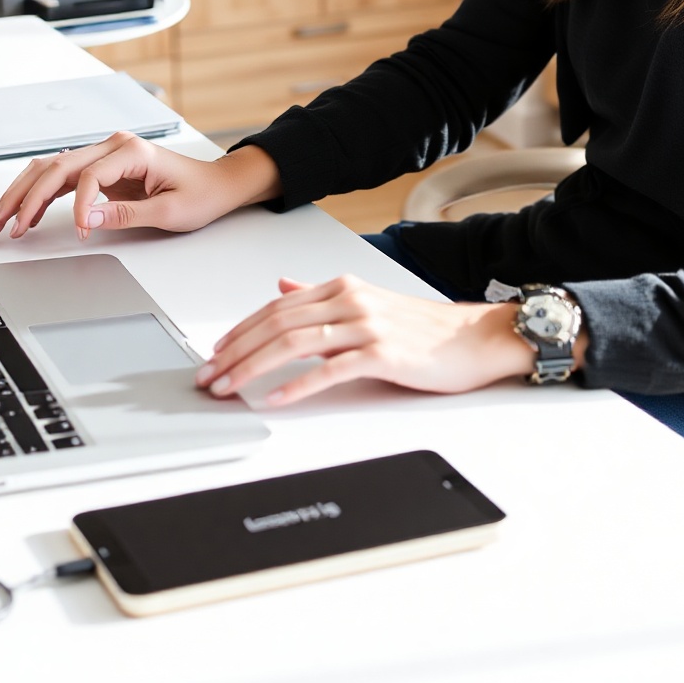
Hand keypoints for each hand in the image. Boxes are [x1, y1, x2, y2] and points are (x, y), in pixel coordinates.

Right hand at [0, 138, 279, 241]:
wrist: (216, 184)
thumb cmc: (199, 194)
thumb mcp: (169, 212)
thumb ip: (126, 214)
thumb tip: (86, 217)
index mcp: (132, 151)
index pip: (89, 177)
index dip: (79, 207)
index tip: (80, 232)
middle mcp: (113, 146)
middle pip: (56, 167)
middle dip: (25, 197)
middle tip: (0, 225)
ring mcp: (104, 156)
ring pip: (51, 170)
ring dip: (23, 194)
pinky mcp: (101, 169)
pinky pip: (62, 179)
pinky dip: (39, 195)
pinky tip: (22, 215)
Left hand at [196, 274, 546, 407]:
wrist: (473, 338)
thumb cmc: (422, 328)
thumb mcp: (367, 303)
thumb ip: (322, 295)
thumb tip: (283, 284)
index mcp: (343, 287)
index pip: (277, 307)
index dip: (241, 330)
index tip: (215, 353)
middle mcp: (350, 300)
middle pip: (278, 323)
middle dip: (236, 351)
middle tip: (209, 376)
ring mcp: (366, 325)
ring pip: (295, 342)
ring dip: (254, 367)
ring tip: (230, 387)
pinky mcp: (382, 353)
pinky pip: (329, 369)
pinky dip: (297, 384)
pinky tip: (275, 398)